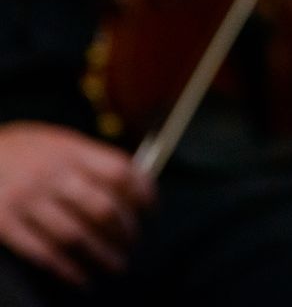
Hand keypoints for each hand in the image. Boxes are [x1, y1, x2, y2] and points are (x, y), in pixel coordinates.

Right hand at [0, 122, 153, 287]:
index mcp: (71, 151)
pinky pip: (41, 251)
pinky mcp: (4, 223)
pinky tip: (81, 277)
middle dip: (125, 231)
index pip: (120, 172)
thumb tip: (135, 186)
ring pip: (75, 235)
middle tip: (133, 243)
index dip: (142, 194)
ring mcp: (27, 200)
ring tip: (117, 264)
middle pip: (102, 208)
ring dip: (102, 254)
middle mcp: (52, 175)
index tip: (151, 211)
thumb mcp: (62, 141)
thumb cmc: (28, 150)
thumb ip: (94, 160)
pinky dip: (65, 269)